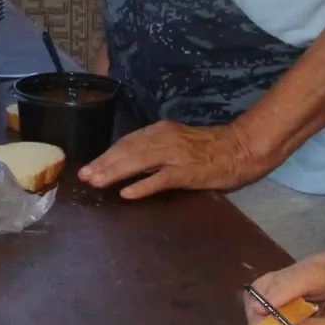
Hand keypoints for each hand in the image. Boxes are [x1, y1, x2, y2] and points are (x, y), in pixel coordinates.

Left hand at [80, 120, 267, 198]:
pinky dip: (142, 186)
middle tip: (84, 177)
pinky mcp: (187, 171)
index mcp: (160, 130)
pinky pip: (160, 179)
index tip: (89, 166)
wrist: (240, 149)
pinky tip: (127, 193)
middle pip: (127, 150)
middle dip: (104, 164)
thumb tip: (128, 161)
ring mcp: (175, 155)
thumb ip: (154, 148)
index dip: (106, 155)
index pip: (126, 141)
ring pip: (138, 162)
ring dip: (115, 173)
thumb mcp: (176, 141)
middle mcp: (164, 139)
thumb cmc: (209, 148)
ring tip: (97, 183)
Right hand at [249, 252, 324, 324]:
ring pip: (268, 283)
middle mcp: (317, 262)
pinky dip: (263, 310)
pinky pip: (267, 291)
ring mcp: (302, 268)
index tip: (261, 311)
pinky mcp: (291, 279)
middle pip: (280, 278)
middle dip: (265, 306)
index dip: (281, 293)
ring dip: (261, 310)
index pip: (305, 276)